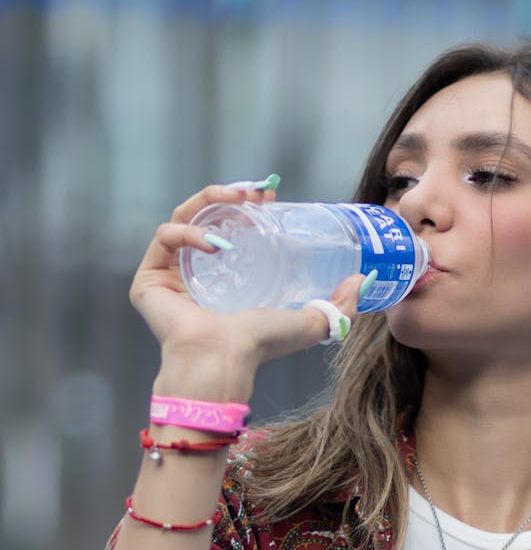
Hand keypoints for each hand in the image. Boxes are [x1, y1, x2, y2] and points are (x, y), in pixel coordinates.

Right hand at [130, 184, 362, 401]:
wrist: (224, 360)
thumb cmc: (261, 346)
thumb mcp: (309, 321)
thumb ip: (339, 304)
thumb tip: (362, 281)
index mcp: (225, 279)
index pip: (230, 227)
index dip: (246, 204)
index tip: (269, 193)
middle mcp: (195, 274)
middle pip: (205, 217)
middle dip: (228, 194)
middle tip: (255, 189)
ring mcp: (170, 276)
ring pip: (183, 218)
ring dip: (209, 200)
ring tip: (237, 198)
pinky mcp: (149, 281)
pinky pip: (165, 238)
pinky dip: (188, 232)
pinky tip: (213, 242)